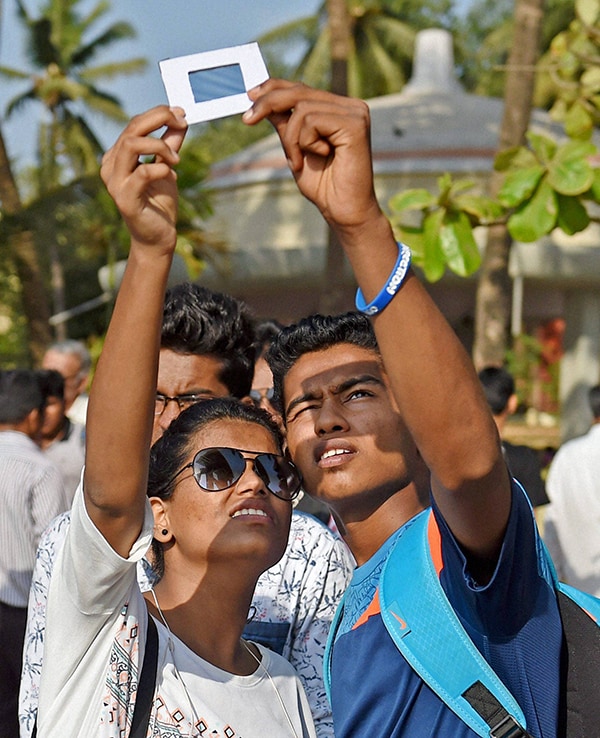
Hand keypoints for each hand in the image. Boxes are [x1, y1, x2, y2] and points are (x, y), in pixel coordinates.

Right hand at [100, 106, 187, 250]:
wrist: (158, 237)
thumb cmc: (159, 203)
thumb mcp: (167, 167)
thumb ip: (170, 144)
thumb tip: (180, 118)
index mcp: (118, 156)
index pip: (134, 124)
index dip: (159, 114)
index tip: (182, 114)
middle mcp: (111, 166)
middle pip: (131, 129)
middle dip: (159, 119)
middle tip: (182, 122)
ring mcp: (115, 182)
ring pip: (131, 145)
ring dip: (159, 145)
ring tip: (177, 159)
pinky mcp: (125, 198)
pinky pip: (142, 173)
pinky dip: (160, 168)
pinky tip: (172, 173)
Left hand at [244, 80, 382, 235]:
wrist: (343, 211)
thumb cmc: (323, 185)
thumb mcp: (295, 148)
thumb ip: (284, 124)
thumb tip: (261, 99)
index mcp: (338, 110)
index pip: (301, 88)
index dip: (274, 87)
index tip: (250, 95)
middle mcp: (350, 107)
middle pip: (299, 92)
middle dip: (269, 105)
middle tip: (247, 120)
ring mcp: (356, 113)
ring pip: (302, 109)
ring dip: (292, 139)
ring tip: (299, 161)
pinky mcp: (355, 124)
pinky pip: (313, 121)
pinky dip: (306, 142)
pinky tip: (321, 156)